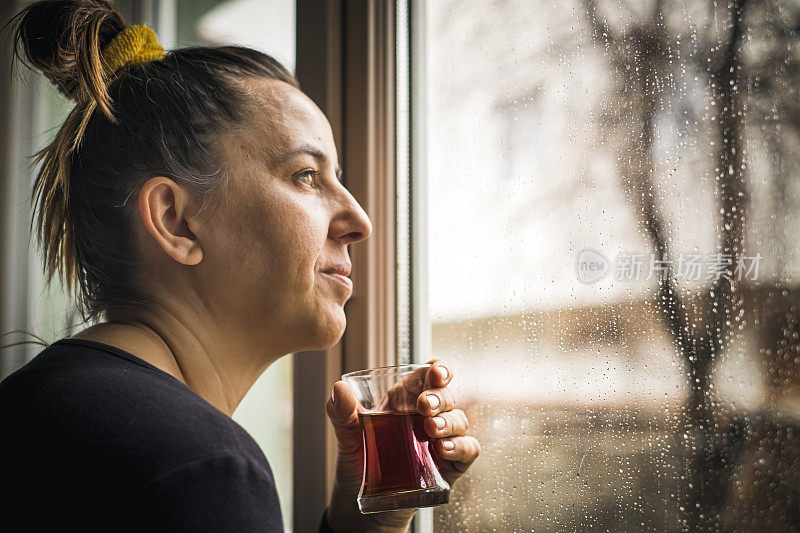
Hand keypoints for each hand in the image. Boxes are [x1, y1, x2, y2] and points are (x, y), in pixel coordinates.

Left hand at [325, 360, 480, 532]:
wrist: (361, 505)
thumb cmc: (358, 464)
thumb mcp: (347, 436)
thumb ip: (341, 412)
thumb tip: (339, 388)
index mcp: (404, 400)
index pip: (428, 376)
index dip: (438, 369)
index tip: (435, 372)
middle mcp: (425, 416)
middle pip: (446, 395)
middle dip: (439, 397)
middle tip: (425, 406)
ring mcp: (440, 439)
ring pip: (459, 420)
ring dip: (449, 421)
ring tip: (432, 429)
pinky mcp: (451, 464)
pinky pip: (468, 449)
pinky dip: (461, 446)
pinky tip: (443, 449)